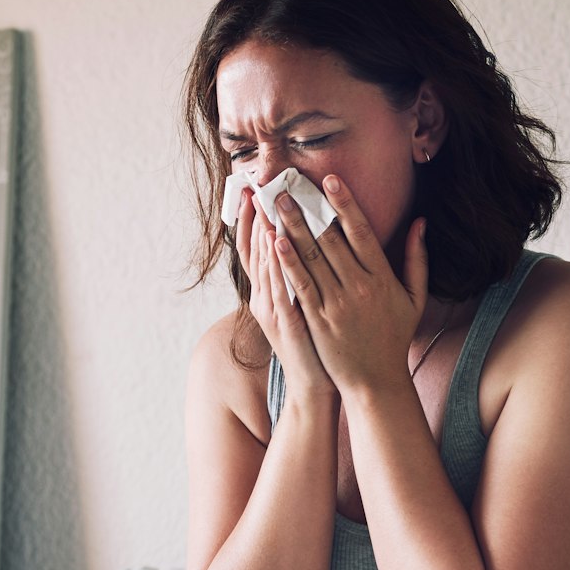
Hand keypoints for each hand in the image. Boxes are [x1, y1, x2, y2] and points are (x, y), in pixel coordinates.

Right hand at [231, 186, 332, 405]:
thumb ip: (304, 276)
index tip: (252, 190)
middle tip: (253, 185)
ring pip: (264, 264)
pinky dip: (276, 264)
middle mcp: (265, 297)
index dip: (251, 220)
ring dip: (262, 232)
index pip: (256, 248)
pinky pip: (278, 287)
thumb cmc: (319, 344)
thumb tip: (307, 245)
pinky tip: (276, 241)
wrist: (316, 384)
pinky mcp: (285, 322)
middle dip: (255, 216)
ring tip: (263, 202)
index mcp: (270, 291)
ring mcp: (272, 310)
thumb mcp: (306, 307)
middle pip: (255, 250)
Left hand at [268, 175, 428, 393]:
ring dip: (292, 228)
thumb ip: (417, 258)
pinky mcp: (317, 320)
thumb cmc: (393, 338)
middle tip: (287, 184)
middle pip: (330, 239)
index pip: (361, 231)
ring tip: (275, 204)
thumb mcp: (414, 297)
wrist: (376, 381)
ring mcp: (336, 304)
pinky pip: (300, 285)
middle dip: (307, 209)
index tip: (330, 180)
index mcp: (382, 277)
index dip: (345, 203)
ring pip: (312, 258)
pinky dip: (287, 262)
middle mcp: (359, 286)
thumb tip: (420, 222)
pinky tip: (275, 242)